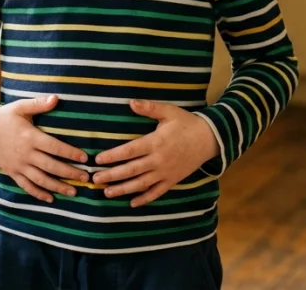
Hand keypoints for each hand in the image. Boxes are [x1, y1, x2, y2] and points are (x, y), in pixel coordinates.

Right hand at [0, 95, 89, 202]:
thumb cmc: (5, 117)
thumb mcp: (20, 107)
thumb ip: (38, 103)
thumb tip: (56, 98)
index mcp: (29, 137)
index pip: (54, 147)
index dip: (70, 153)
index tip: (84, 158)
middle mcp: (25, 154)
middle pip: (50, 166)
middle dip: (69, 173)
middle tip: (86, 178)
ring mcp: (18, 165)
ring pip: (40, 180)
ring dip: (58, 187)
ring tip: (74, 191)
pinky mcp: (12, 172)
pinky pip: (26, 186)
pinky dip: (38, 194)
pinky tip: (51, 199)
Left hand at [92, 99, 218, 207]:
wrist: (210, 139)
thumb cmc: (186, 123)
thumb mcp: (168, 111)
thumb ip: (149, 108)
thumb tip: (131, 102)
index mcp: (155, 142)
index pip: (129, 151)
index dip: (113, 156)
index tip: (98, 160)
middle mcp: (158, 160)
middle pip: (131, 170)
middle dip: (112, 175)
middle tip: (95, 179)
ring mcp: (165, 172)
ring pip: (141, 184)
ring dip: (123, 189)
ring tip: (107, 193)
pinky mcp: (172, 180)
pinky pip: (157, 192)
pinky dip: (145, 199)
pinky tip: (132, 203)